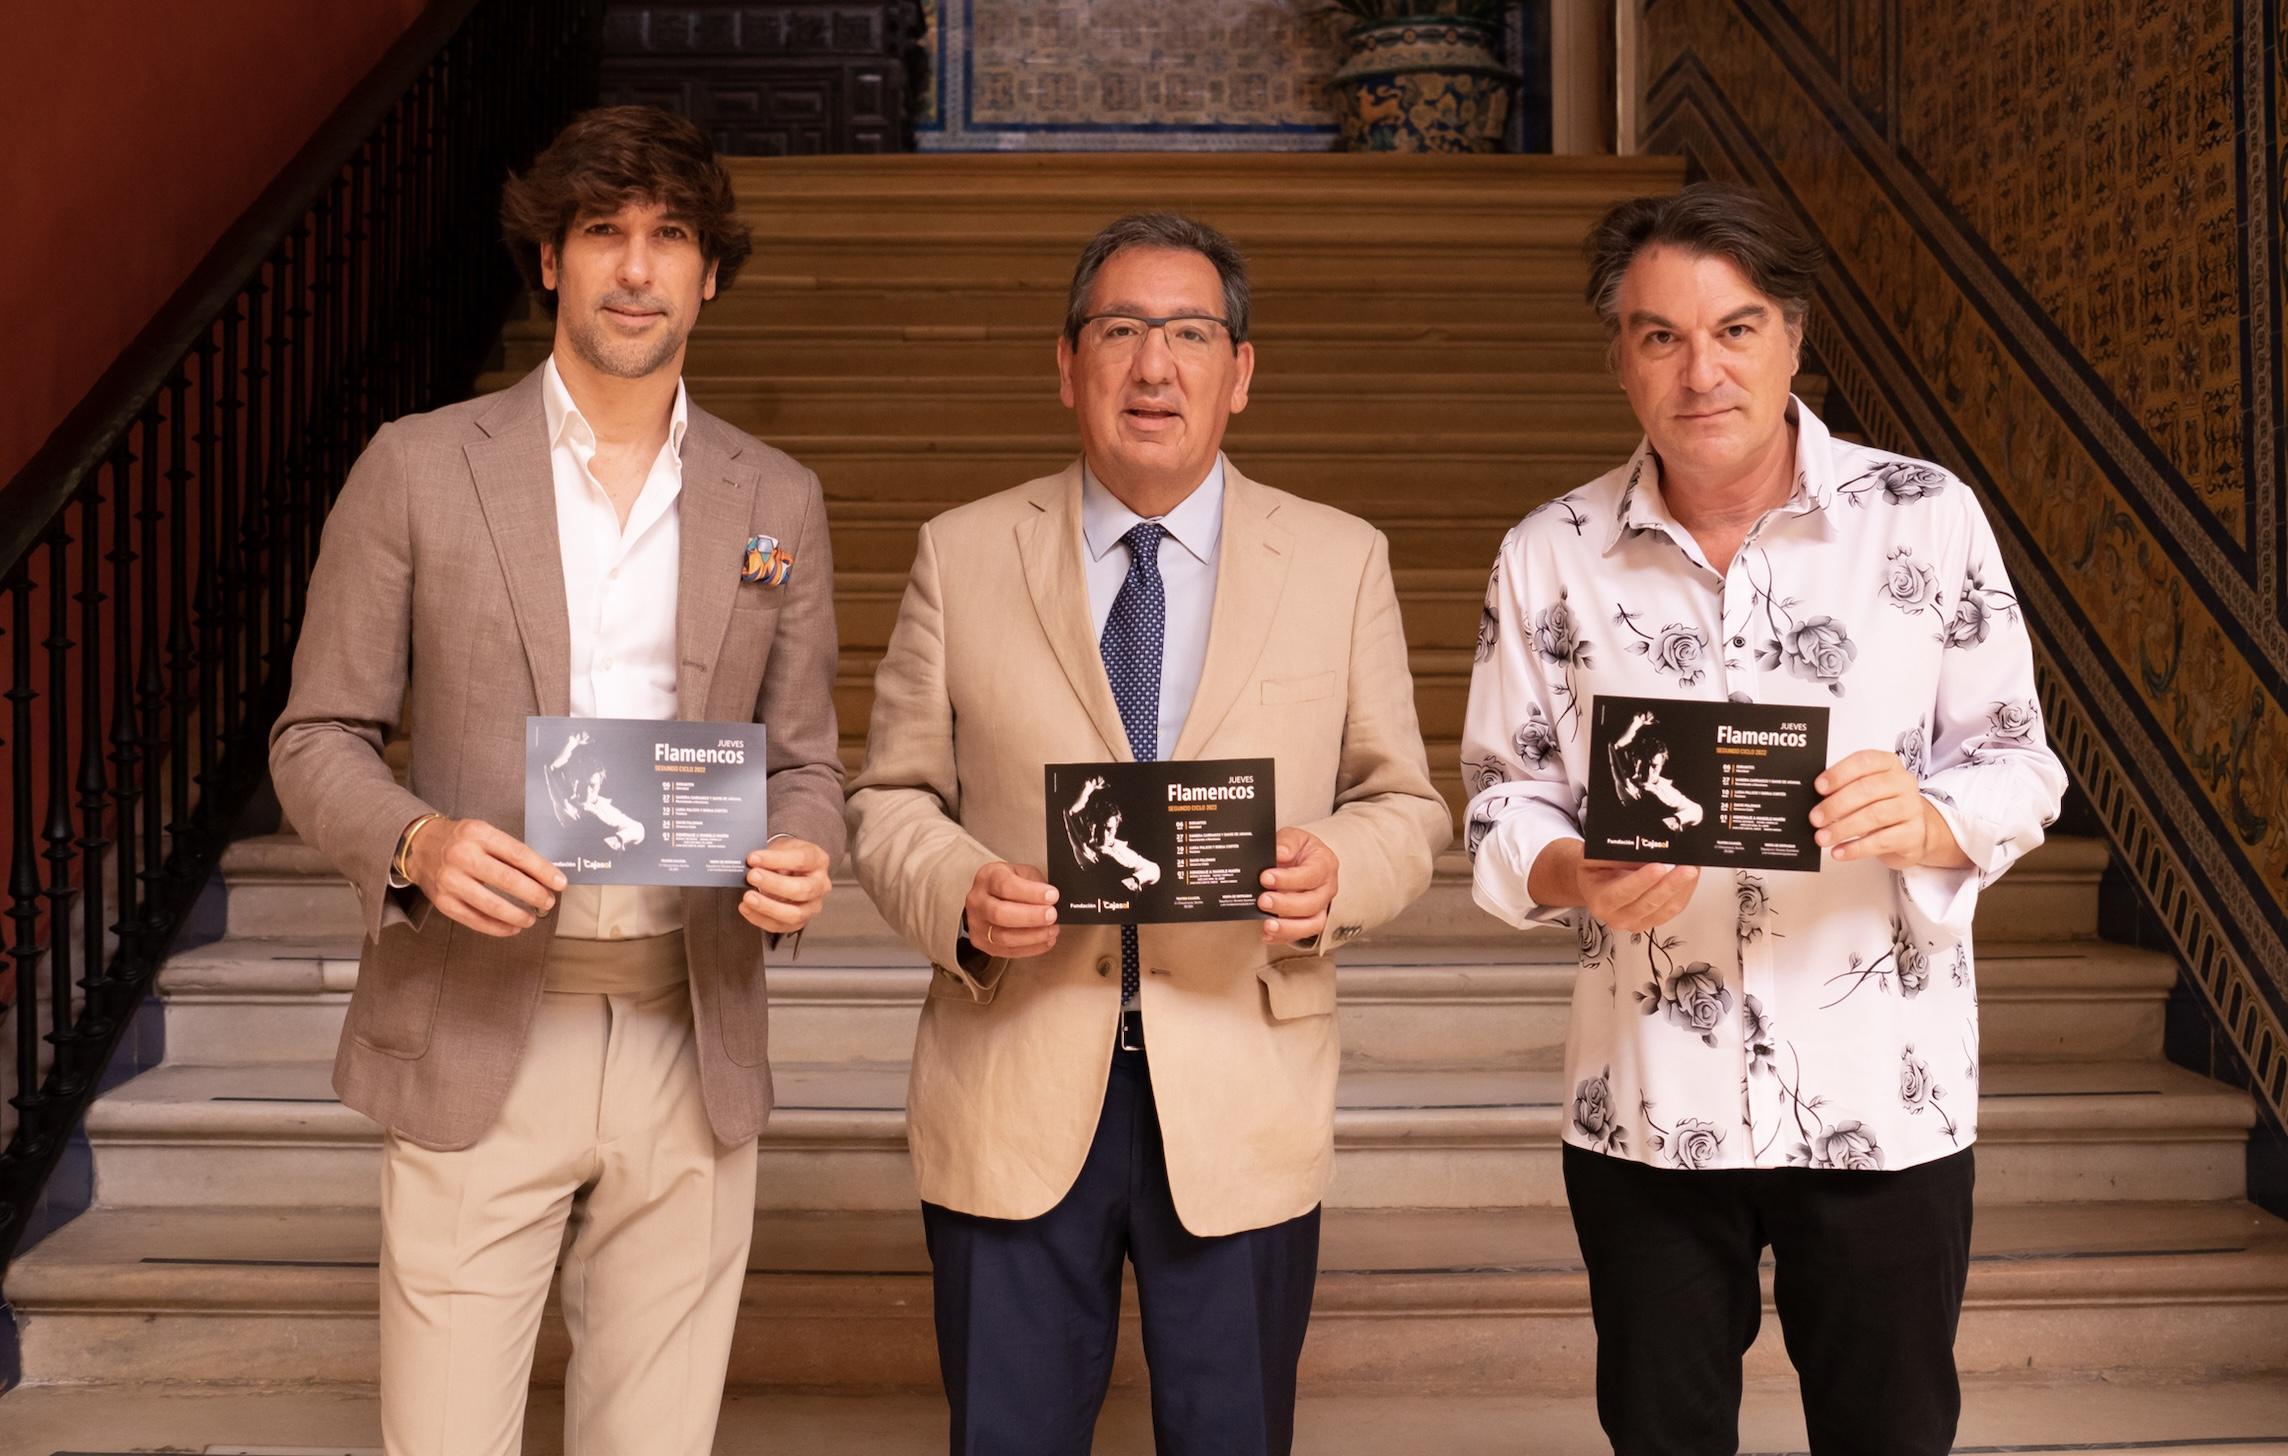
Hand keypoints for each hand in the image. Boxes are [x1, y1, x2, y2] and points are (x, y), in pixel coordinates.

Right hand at [405, 817, 564, 937]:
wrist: (420, 846)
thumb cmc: (462, 841)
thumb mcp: (484, 833)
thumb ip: (510, 852)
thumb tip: (544, 877)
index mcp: (478, 834)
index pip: (518, 854)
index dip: (542, 871)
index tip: (560, 883)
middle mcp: (462, 856)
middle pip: (506, 879)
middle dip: (533, 894)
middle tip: (548, 902)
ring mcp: (450, 881)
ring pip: (491, 904)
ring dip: (517, 915)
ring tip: (532, 918)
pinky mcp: (443, 902)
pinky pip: (474, 920)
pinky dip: (497, 927)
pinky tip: (512, 928)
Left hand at [741, 837, 832, 934]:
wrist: (790, 870)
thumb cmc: (787, 858)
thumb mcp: (782, 848)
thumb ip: (769, 856)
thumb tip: (751, 863)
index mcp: (818, 861)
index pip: (801, 860)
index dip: (776, 860)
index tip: (754, 858)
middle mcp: (820, 885)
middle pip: (802, 889)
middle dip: (774, 884)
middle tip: (752, 876)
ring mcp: (812, 906)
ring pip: (794, 914)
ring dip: (768, 906)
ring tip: (748, 897)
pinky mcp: (799, 922)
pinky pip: (780, 926)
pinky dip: (760, 918)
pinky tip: (747, 908)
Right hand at [963, 861, 1059, 958]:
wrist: (990, 896)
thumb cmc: (1008, 883)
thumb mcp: (1023, 873)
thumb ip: (1036, 884)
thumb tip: (1053, 900)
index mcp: (988, 877)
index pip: (1005, 886)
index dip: (1031, 893)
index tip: (1052, 896)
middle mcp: (977, 901)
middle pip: (1000, 914)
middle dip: (1031, 916)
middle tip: (1052, 915)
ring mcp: (977, 924)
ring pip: (1003, 937)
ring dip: (1033, 936)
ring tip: (1051, 930)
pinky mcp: (982, 943)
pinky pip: (1007, 951)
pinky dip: (1031, 948)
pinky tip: (1045, 941)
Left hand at [1258, 828, 1338, 944]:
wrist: (1303, 861)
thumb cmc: (1299, 850)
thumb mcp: (1294, 837)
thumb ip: (1287, 842)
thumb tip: (1280, 853)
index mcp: (1325, 864)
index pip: (1311, 874)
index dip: (1288, 879)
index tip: (1265, 878)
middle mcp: (1327, 888)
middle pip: (1312, 903)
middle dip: (1285, 904)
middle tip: (1263, 900)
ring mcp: (1322, 906)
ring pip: (1312, 923)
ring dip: (1289, 927)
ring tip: (1268, 925)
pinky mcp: (1312, 920)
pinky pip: (1302, 933)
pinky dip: (1284, 937)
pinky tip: (1267, 934)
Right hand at [1577, 856, 1700, 932]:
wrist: (1594, 887)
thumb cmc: (1595, 872)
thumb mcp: (1592, 859)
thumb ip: (1612, 856)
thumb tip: (1640, 851)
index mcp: (1601, 900)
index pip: (1623, 892)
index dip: (1642, 881)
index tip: (1658, 867)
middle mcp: (1617, 917)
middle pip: (1648, 904)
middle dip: (1671, 885)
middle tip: (1687, 868)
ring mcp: (1635, 923)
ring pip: (1665, 910)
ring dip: (1682, 889)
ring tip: (1693, 870)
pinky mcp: (1651, 922)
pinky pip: (1673, 910)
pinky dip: (1684, 893)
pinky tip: (1690, 879)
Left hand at [1812, 750, 1964, 869]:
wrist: (1912, 831)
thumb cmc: (1881, 805)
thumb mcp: (1865, 791)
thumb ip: (1843, 789)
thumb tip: (1814, 801)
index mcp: (1888, 764)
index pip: (1864, 762)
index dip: (1840, 773)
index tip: (1819, 787)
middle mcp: (1903, 783)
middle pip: (1868, 789)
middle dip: (1836, 805)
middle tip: (1815, 819)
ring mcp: (1911, 808)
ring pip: (1875, 816)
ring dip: (1843, 828)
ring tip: (1822, 838)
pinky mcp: (1913, 834)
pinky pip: (1882, 841)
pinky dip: (1856, 848)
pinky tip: (1839, 852)